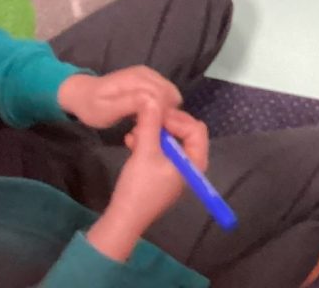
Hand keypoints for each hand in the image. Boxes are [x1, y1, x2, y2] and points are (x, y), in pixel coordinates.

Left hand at [57, 67, 181, 129]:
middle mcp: (146, 73)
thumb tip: (153, 102)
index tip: (155, 130)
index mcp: (135, 80)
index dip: (163, 114)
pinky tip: (150, 114)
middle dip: (166, 112)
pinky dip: (163, 104)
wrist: (83, 94)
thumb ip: (130, 104)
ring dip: (166, 109)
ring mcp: (149, 74)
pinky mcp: (150, 78)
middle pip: (170, 94)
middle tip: (153, 128)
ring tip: (151, 122)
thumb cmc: (92, 107)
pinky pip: (165, 92)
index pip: (162, 95)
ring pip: (170, 93)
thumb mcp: (106, 111)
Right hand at [87, 102, 208, 263]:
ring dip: (153, 133)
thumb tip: (151, 98)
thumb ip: (150, 123)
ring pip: (170, 141)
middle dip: (164, 124)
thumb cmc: (139, 187)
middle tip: (145, 118)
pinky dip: (148, 144)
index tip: (156, 113)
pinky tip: (131, 141)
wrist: (123, 219)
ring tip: (134, 131)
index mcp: (195, 160)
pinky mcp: (162, 174)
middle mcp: (191, 164)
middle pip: (184, 133)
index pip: (195, 128)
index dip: (176, 118)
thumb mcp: (145, 151)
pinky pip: (160, 152)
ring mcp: (177, 170)